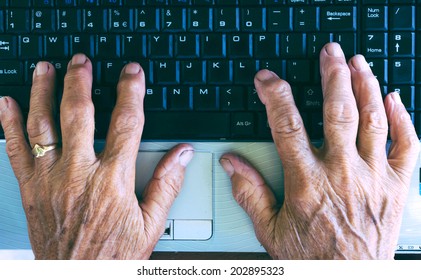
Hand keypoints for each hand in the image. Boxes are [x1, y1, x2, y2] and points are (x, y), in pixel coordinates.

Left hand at [0, 54, 192, 258]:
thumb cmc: (113, 256)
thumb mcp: (150, 224)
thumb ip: (167, 184)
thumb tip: (182, 154)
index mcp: (113, 180)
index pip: (126, 123)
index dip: (130, 92)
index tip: (131, 73)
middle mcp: (79, 174)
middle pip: (78, 114)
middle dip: (81, 81)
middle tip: (81, 61)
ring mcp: (50, 180)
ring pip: (43, 124)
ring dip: (43, 91)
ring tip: (45, 68)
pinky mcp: (30, 190)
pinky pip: (15, 150)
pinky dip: (9, 123)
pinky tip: (6, 102)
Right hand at [220, 43, 419, 258]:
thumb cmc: (312, 258)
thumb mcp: (271, 230)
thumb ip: (250, 193)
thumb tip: (231, 164)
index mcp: (308, 182)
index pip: (287, 126)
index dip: (275, 97)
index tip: (267, 79)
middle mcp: (343, 173)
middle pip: (338, 112)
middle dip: (333, 76)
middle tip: (329, 53)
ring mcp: (374, 177)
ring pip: (373, 120)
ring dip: (365, 86)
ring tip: (358, 63)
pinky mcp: (397, 186)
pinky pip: (407, 145)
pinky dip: (402, 118)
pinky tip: (392, 98)